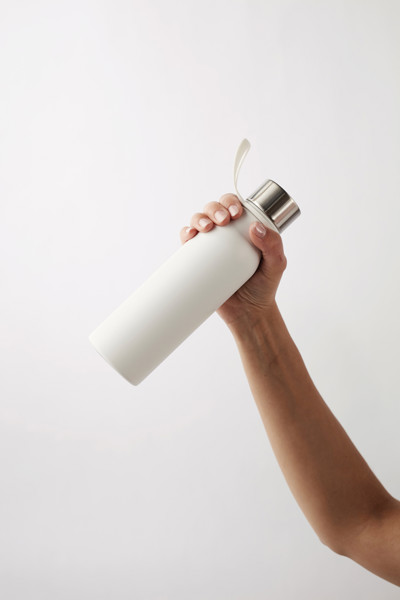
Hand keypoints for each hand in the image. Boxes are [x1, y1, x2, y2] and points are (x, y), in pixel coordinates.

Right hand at [179, 193, 286, 328]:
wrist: (247, 313)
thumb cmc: (264, 286)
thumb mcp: (276, 264)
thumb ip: (273, 245)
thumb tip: (255, 227)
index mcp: (243, 229)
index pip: (235, 206)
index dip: (231, 203)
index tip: (236, 214)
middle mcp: (225, 234)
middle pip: (214, 209)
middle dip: (215, 208)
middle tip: (223, 221)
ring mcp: (209, 247)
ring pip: (198, 221)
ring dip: (199, 218)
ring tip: (206, 229)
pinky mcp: (196, 261)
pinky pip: (187, 242)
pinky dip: (185, 234)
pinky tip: (189, 236)